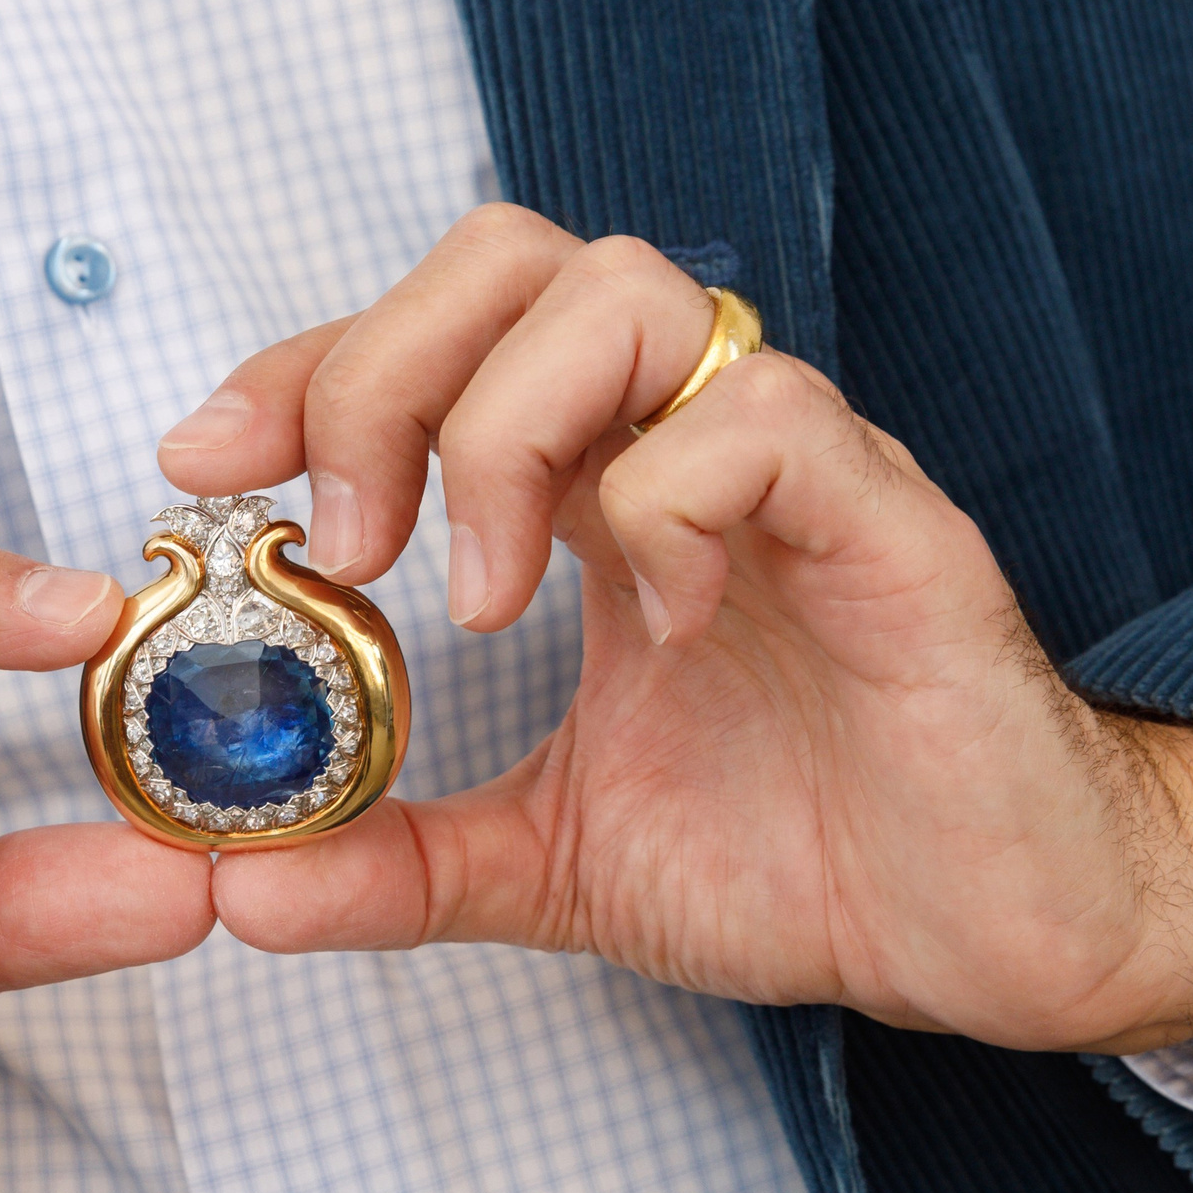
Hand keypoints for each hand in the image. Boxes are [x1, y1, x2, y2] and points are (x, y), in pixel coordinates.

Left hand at [159, 206, 1192, 1054]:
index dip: (303, 372)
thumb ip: (398, 860)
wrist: (990, 930)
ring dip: (506, 424)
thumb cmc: (802, 856)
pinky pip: (759, 423)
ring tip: (481, 591)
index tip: (202, 465)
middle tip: (342, 540)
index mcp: (594, 497)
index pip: (428, 348)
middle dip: (381, 370)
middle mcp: (679, 448)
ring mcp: (785, 470)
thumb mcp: (551, 863)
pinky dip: (667, 505)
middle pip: (509, 261)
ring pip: (629, 294)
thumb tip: (238, 884)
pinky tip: (665, 627)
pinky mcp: (883, 522)